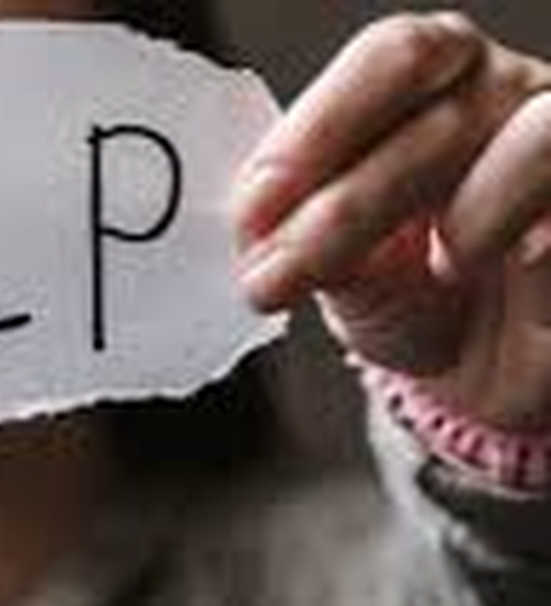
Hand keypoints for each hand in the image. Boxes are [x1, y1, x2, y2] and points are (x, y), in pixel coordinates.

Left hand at [233, 12, 550, 433]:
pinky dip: (510, 236)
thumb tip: (256, 227)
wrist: (485, 376)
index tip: (253, 212)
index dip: (316, 131)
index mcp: (430, 84)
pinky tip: (476, 272)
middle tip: (278, 278)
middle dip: (343, 206)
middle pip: (433, 107)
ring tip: (429, 273)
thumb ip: (303, 233)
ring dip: (454, 216)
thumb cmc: (412, 301)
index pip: (389, 59)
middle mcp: (504, 93)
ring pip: (530, 135)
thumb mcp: (342, 270)